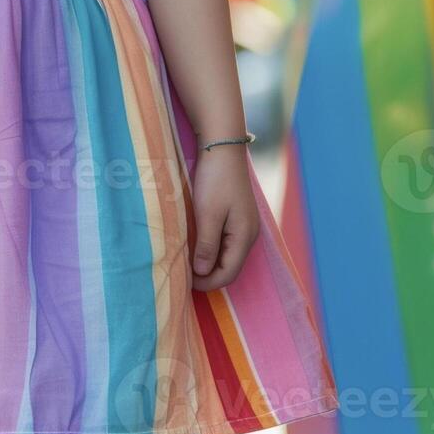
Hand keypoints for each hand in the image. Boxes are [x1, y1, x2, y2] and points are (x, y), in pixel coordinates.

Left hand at [189, 147, 259, 290]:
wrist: (223, 150)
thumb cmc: (215, 181)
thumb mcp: (208, 215)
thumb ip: (207, 245)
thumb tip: (203, 272)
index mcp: (244, 236)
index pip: (229, 273)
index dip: (208, 283)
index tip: (186, 283)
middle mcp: (249, 235)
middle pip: (230, 268)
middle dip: (209, 276)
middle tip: (184, 276)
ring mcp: (245, 227)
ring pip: (228, 257)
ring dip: (209, 264)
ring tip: (188, 264)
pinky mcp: (238, 219)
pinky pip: (226, 244)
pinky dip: (212, 251)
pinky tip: (197, 248)